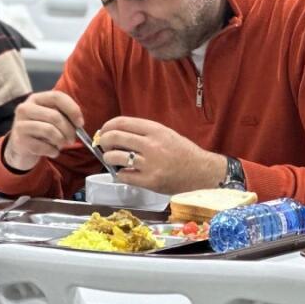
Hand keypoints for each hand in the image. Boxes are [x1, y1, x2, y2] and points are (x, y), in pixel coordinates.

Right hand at [4, 91, 83, 171]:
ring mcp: (20, 124)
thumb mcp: (50, 118)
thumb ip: (63, 116)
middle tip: (73, 139)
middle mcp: (25, 108)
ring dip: (61, 141)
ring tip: (62, 144)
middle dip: (69, 130)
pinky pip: (43, 146)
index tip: (80, 123)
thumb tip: (79, 124)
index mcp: (36, 98)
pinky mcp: (19, 141)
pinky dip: (53, 151)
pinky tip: (53, 151)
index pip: (57, 97)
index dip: (72, 109)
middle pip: (55, 116)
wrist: (20, 147)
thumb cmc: (40, 130)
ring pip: (50, 131)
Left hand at [98, 117, 224, 195]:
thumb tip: (117, 132)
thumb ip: (144, 132)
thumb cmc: (183, 152)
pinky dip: (120, 174)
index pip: (122, 122)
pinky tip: (125, 173)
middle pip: (115, 137)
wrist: (201, 172)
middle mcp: (151, 145)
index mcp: (155, 130)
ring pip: (115, 157)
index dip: (108, 126)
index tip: (104, 131)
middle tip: (104, 145)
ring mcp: (149, 164)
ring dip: (109, 157)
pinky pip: (123, 176)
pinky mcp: (149, 181)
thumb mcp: (165, 133)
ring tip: (112, 159)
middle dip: (104, 140)